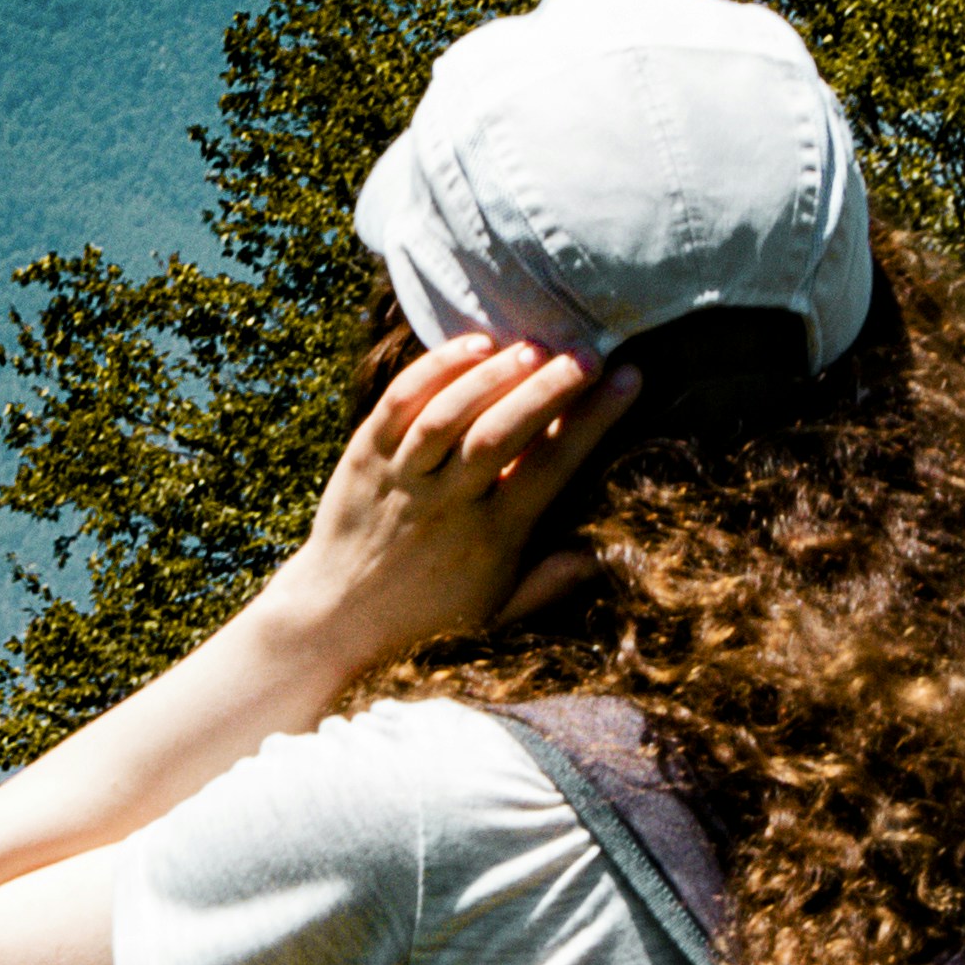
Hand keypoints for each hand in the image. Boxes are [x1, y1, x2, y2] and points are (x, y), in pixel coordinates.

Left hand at [264, 332, 641, 685]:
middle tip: (589, 351)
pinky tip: (473, 346)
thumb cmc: (429, 616)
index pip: (552, 467)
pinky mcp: (363, 456)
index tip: (628, 377)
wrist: (336, 619)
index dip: (593, 419)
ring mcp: (401, 478)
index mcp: (491, 539)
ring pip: (449, 414)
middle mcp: (447, 505)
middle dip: (550, 386)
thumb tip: (605, 552)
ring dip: (494, 375)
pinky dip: (434, 370)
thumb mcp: (497, 612)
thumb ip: (550, 581)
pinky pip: (398, 404)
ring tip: (535, 346)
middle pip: (502, 432)